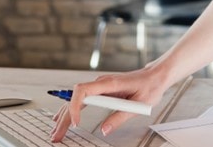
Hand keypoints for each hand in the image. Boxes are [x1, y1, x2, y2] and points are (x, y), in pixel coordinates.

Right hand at [49, 67, 168, 142]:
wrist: (155, 76)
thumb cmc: (149, 86)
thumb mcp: (138, 105)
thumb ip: (120, 117)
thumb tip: (104, 130)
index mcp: (109, 83)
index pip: (83, 90)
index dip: (75, 106)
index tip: (75, 123)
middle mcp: (101, 82)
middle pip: (75, 98)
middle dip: (64, 117)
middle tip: (57, 135)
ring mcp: (99, 86)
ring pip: (76, 100)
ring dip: (65, 116)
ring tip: (57, 132)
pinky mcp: (101, 91)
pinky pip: (81, 100)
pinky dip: (71, 111)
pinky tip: (63, 119)